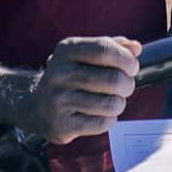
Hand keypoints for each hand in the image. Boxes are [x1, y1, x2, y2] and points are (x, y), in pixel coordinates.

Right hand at [22, 36, 140, 143]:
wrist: (35, 105)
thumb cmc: (70, 76)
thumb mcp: (86, 53)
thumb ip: (113, 46)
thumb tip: (136, 48)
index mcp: (67, 50)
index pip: (104, 49)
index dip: (126, 59)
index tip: (132, 66)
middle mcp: (59, 74)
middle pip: (112, 79)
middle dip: (127, 84)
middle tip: (125, 86)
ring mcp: (59, 101)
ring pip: (111, 103)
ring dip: (120, 103)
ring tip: (113, 100)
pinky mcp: (62, 125)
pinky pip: (102, 123)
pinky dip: (110, 119)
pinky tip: (102, 114)